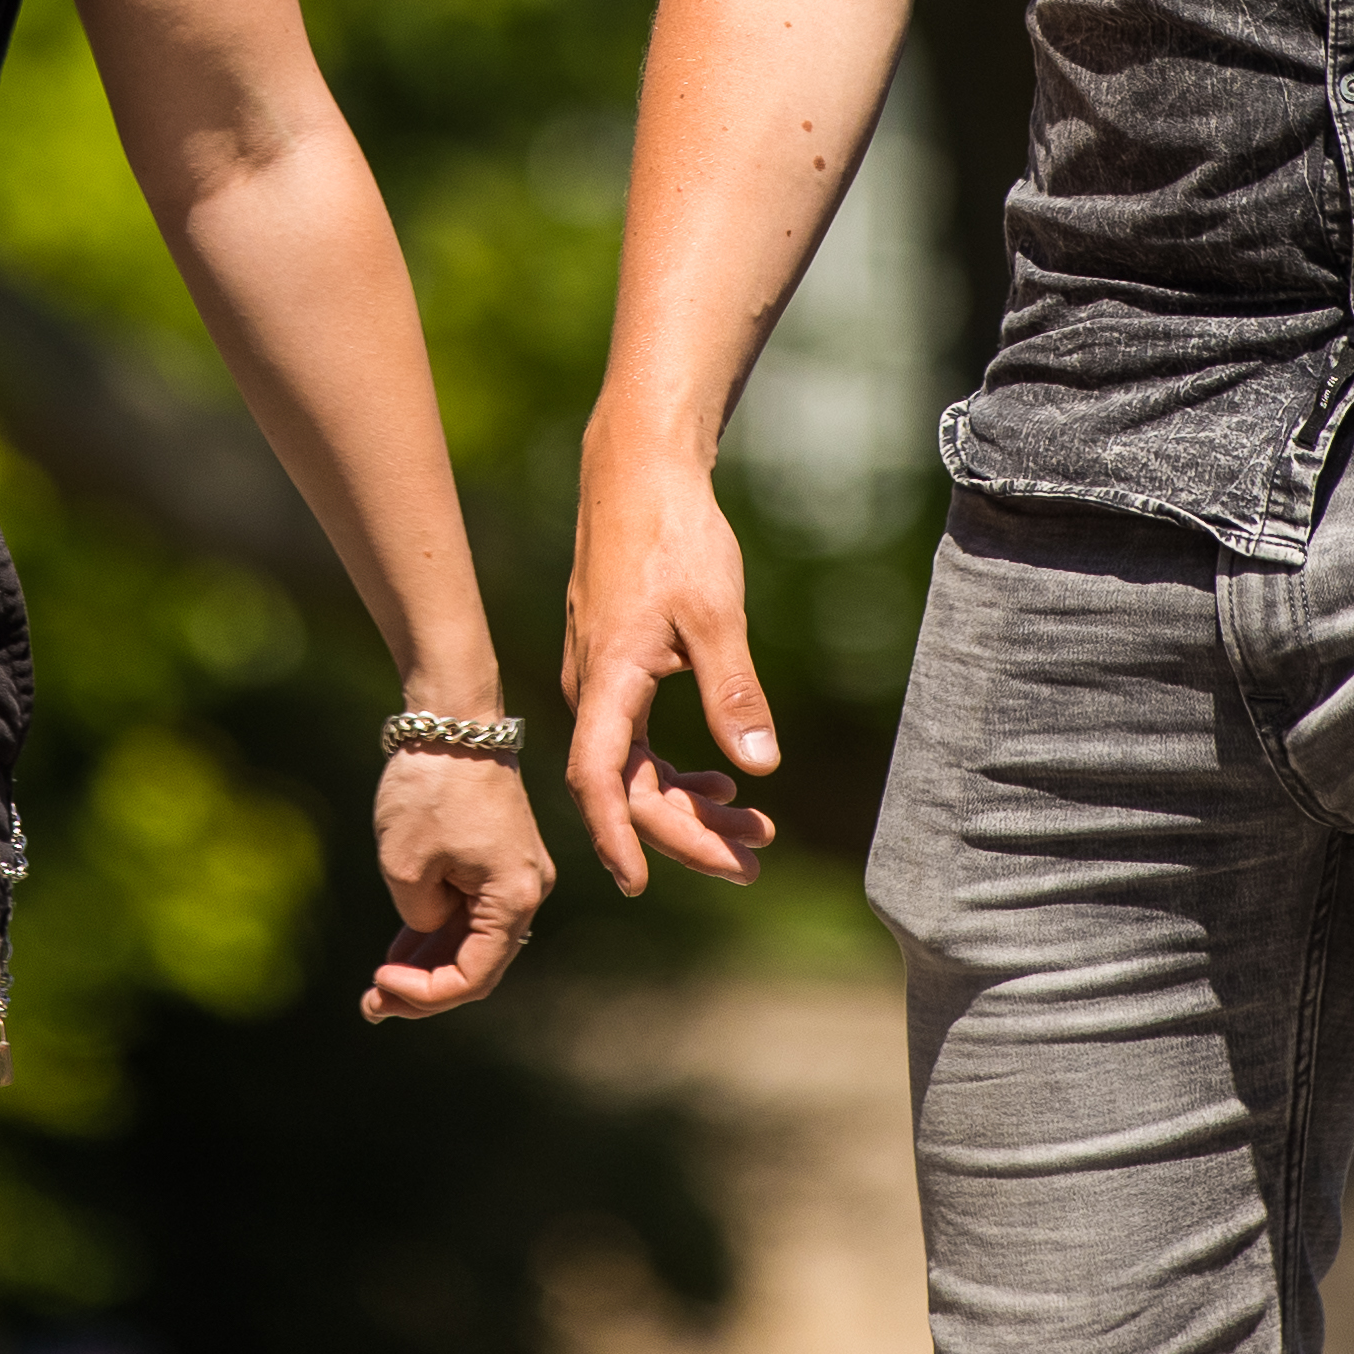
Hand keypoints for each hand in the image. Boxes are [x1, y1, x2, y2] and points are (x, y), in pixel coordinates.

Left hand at [360, 745, 556, 1020]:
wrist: (451, 717)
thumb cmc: (429, 787)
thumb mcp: (405, 866)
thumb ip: (417, 918)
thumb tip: (428, 930)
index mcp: (514, 898)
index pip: (473, 976)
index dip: (425, 994)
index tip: (376, 981)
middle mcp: (526, 891)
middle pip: (476, 964)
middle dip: (423, 990)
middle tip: (371, 1007)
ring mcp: (513, 874)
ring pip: (470, 940)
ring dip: (427, 965)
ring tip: (377, 989)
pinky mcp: (495, 858)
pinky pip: (468, 911)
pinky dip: (434, 933)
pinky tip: (396, 955)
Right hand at [558, 438, 783, 895]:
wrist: (639, 470)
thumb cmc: (675, 533)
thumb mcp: (715, 613)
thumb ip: (734, 692)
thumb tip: (762, 767)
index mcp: (607, 678)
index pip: (597, 777)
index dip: (614, 835)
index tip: (638, 883)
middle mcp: (591, 687)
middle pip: (625, 786)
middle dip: (686, 832)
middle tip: (754, 861)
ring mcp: (599, 679)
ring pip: (634, 766)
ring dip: (689, 805)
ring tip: (754, 831)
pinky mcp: (613, 667)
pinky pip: (635, 740)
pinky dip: (676, 769)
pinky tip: (722, 778)